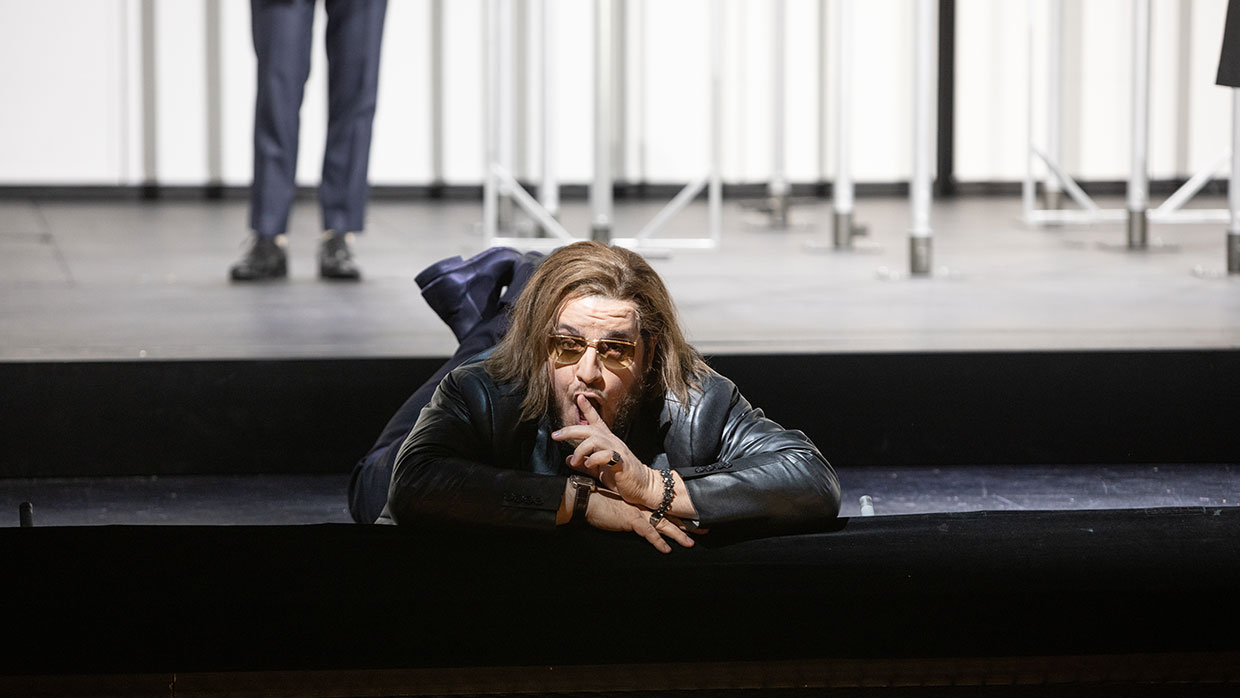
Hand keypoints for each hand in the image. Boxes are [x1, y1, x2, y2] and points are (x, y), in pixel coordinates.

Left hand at [552, 394, 658, 508]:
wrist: (644, 487)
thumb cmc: (623, 477)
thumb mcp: (599, 470)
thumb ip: (585, 463)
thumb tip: (568, 459)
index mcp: (608, 441)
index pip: (597, 421)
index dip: (587, 408)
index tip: (579, 397)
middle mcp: (612, 442)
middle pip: (590, 429)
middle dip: (570, 430)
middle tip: (556, 435)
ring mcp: (618, 451)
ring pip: (595, 440)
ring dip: (581, 450)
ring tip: (576, 461)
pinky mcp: (621, 462)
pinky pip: (606, 455)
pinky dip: (594, 459)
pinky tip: (590, 465)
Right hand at [585, 489, 694, 553]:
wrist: (589, 499)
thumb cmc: (601, 500)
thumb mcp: (620, 502)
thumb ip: (632, 507)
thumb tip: (639, 512)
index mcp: (643, 501)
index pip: (666, 508)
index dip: (681, 513)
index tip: (694, 516)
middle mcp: (645, 506)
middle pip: (671, 516)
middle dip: (687, 524)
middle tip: (704, 529)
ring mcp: (639, 513)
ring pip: (664, 525)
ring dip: (678, 535)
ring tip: (690, 543)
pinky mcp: (632, 521)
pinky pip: (649, 533)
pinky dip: (659, 542)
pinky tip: (667, 550)